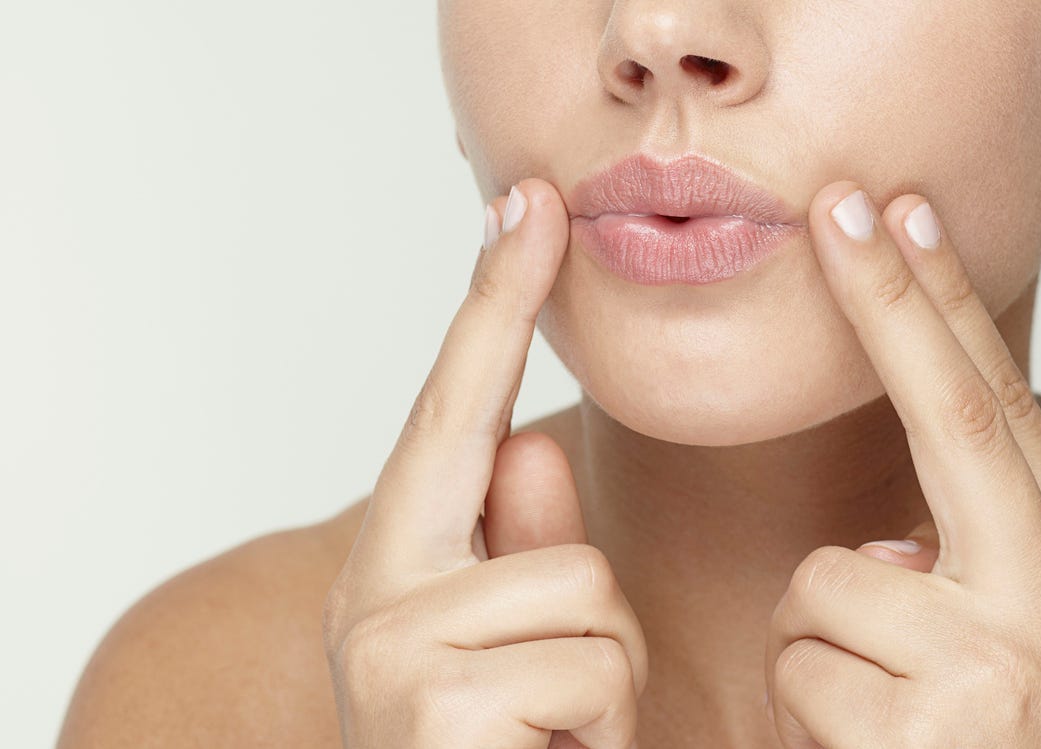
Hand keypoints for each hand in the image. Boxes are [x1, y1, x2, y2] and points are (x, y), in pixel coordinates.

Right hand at [322, 180, 647, 748]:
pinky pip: (590, 672)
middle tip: (549, 715)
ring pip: (591, 607)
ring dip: (603, 691)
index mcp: (395, 568)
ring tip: (550, 746)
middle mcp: (372, 602)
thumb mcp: (522, 651)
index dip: (496, 301)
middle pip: (562, 542)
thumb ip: (519, 548)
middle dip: (596, 635)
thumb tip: (524, 449)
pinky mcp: (434, 710)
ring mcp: (392, 656)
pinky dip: (598, 731)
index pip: (454, 410)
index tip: (528, 202)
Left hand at [764, 184, 1040, 747]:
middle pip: (958, 412)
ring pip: (825, 580)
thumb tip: (875, 542)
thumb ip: (958, 583)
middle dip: (895, 298)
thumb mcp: (1008, 659)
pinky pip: (799, 662)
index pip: (1001, 412)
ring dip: (819, 652)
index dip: (945, 309)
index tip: (902, 218)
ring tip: (877, 722)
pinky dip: (805, 707)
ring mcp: (999, 661)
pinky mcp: (931, 722)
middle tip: (846, 203)